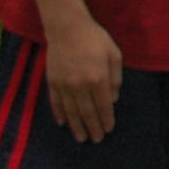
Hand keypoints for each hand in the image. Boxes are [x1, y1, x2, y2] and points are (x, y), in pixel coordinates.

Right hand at [44, 17, 121, 143]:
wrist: (67, 28)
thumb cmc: (95, 39)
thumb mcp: (114, 55)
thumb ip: (115, 78)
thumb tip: (113, 100)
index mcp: (98, 78)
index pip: (103, 106)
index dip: (106, 120)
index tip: (109, 130)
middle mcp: (80, 85)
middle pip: (87, 112)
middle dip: (92, 128)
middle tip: (96, 140)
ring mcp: (64, 84)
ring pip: (71, 111)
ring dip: (76, 126)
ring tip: (81, 138)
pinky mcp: (52, 81)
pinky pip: (56, 102)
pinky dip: (59, 114)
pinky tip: (63, 123)